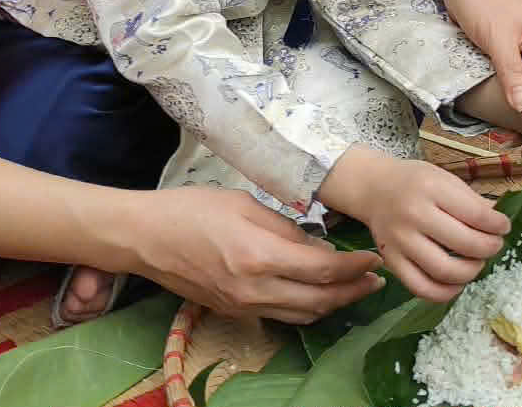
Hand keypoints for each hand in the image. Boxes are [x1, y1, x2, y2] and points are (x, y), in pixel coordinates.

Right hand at [125, 186, 384, 322]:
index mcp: (259, 255)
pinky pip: (282, 317)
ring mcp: (244, 306)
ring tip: (355, 290)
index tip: (374, 258)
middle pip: (319, 300)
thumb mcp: (243, 204)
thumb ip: (284, 227)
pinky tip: (318, 296)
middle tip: (376, 280)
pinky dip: (307, 309)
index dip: (354, 267)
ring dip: (334, 305)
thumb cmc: (191, 209)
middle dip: (353, 291)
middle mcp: (255, 289)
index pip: (321, 269)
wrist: (145, 237)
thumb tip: (316, 244)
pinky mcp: (235, 312)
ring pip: (303, 315)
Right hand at [320, 146, 507, 302]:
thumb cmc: (413, 181)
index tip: (504, 227)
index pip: (476, 215)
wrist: (372, 187)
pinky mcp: (391, 261)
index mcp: (430, 188)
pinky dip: (445, 293)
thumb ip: (471, 201)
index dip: (498, 225)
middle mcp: (413, 214)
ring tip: (477, 262)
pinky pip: (422, 288)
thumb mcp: (443, 178)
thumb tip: (499, 225)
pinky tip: (457, 282)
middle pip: (465, 244)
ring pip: (445, 271)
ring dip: (471, 271)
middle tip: (494, 245)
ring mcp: (400, 241)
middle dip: (489, 248)